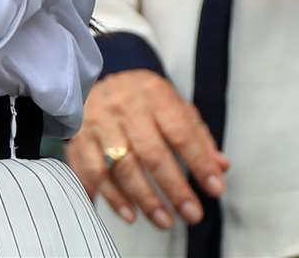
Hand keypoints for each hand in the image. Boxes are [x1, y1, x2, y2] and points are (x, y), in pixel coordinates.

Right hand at [66, 69, 229, 229]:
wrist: (90, 78)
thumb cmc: (141, 99)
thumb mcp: (173, 105)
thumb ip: (197, 136)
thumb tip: (220, 167)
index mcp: (153, 94)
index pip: (180, 132)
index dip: (199, 162)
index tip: (215, 190)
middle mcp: (123, 106)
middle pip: (150, 152)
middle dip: (173, 188)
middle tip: (192, 215)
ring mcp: (97, 122)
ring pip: (120, 165)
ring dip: (143, 198)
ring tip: (164, 221)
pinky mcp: (78, 137)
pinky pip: (92, 171)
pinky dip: (110, 195)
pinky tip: (129, 214)